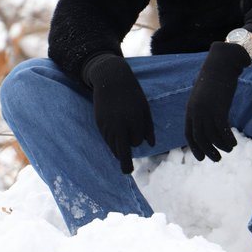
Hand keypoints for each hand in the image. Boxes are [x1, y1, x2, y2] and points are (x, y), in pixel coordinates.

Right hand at [85, 54, 154, 173]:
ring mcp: (107, 124)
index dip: (138, 139)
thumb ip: (149, 127)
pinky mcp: (99, 123)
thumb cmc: (132, 94)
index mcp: (133, 119)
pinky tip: (115, 141)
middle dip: (125, 161)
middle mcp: (119, 124)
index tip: (137, 137)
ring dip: (118, 151)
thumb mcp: (144, 108)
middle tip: (127, 171)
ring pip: (113, 146)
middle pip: (122, 149)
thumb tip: (151, 145)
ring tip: (122, 157)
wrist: (111, 80)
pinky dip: (112, 143)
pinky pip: (106, 140)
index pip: (136, 141)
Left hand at [185, 42, 250, 161]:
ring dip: (221, 146)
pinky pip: (223, 130)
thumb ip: (203, 108)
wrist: (221, 64)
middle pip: (200, 137)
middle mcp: (196, 111)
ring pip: (212, 135)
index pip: (189, 133)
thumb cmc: (214, 78)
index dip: (195, 147)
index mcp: (191, 108)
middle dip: (208, 151)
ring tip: (230, 149)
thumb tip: (207, 121)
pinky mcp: (219, 108)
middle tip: (217, 159)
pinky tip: (234, 142)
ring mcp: (207, 110)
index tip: (201, 157)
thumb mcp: (204, 95)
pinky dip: (228, 139)